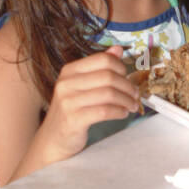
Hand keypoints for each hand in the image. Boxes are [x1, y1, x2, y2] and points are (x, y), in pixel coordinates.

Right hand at [35, 46, 141, 161]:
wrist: (53, 139)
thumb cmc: (72, 111)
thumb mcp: (82, 86)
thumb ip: (99, 67)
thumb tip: (118, 49)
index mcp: (70, 71)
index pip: (103, 59)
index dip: (121, 67)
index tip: (128, 77)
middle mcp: (66, 84)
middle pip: (108, 76)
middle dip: (127, 86)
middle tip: (135, 94)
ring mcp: (68, 102)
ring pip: (108, 94)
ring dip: (126, 100)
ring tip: (132, 106)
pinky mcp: (73, 120)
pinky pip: (104, 112)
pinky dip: (118, 112)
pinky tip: (123, 114)